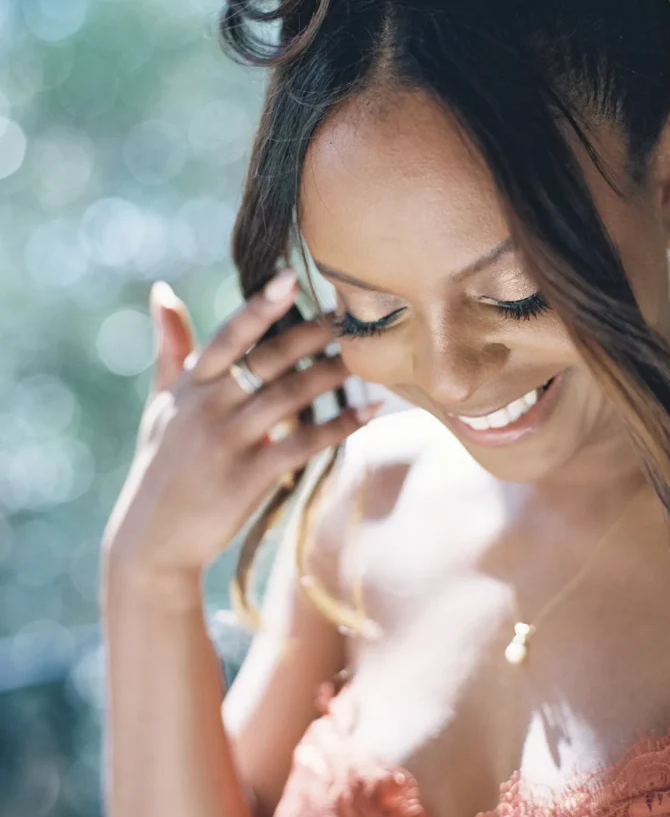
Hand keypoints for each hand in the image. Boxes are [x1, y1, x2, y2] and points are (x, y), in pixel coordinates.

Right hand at [101, 268, 379, 586]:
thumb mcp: (161, 405)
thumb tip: (163, 291)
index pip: (229, 336)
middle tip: (352, 310)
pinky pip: (303, 444)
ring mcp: (228, 442)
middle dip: (313, 333)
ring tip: (370, 355)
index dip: (259, 307)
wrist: (152, 539)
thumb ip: (171, 349)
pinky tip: (371, 411)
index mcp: (191, 385)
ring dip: (334, 373)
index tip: (291, 278)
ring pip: (291, 396)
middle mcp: (208, 407)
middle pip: (269, 360)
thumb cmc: (162, 465)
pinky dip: (340, 426)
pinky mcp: (248, 477)